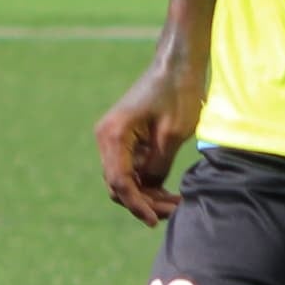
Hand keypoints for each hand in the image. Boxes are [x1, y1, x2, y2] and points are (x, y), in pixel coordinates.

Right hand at [95, 56, 207, 224]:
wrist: (176, 64)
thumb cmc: (177, 91)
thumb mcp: (173, 134)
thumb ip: (158, 166)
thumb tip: (149, 191)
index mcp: (113, 135)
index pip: (119, 181)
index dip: (136, 204)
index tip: (154, 220)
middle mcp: (107, 138)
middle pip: (119, 185)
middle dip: (144, 203)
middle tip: (174, 212)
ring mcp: (115, 140)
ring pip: (126, 181)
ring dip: (148, 196)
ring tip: (176, 205)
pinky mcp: (127, 141)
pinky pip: (133, 171)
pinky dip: (149, 184)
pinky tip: (170, 194)